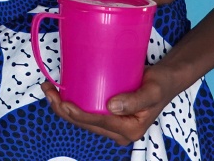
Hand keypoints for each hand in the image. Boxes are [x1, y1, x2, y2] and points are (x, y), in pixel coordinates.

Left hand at [40, 65, 174, 145]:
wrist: (165, 81)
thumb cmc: (160, 84)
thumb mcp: (152, 91)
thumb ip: (135, 100)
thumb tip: (111, 107)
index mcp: (130, 130)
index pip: (98, 123)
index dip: (79, 114)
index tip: (63, 102)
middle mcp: (119, 132)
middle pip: (85, 123)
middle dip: (63, 110)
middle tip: (48, 89)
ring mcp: (112, 125)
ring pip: (81, 120)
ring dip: (62, 107)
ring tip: (48, 89)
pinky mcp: (108, 116)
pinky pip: (86, 113)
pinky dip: (71, 104)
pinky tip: (60, 91)